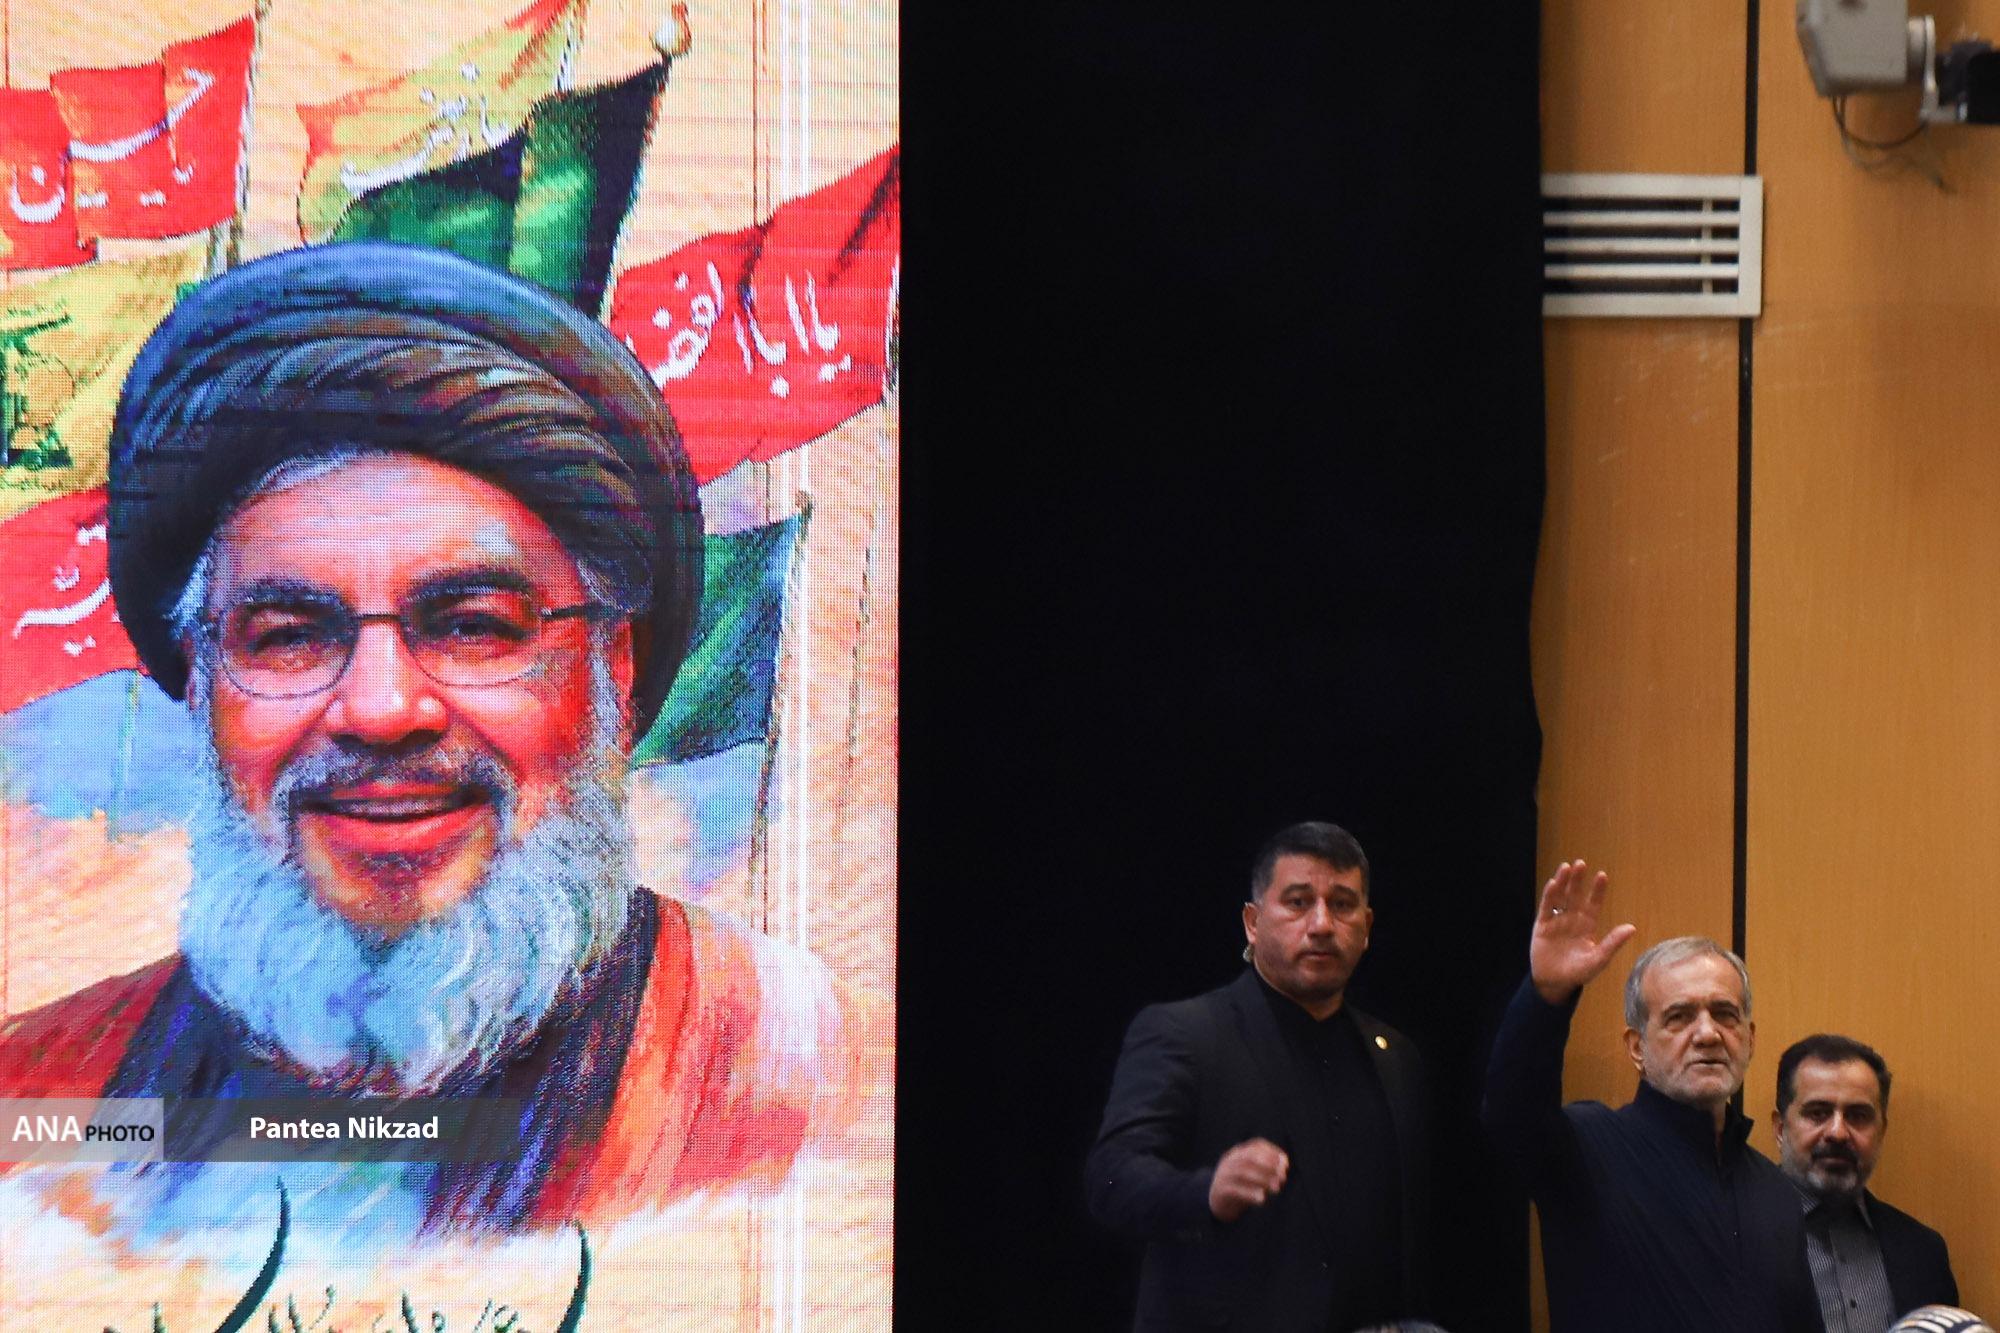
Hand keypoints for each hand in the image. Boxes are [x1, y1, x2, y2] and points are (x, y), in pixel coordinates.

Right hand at [1208, 1137, 1288, 1222]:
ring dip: (1262, 1179)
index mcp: (1238, 1153)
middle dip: (1269, 1165)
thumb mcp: (1250, 1174)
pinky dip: (1250, 1193)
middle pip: (1250, 1157)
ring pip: (1243, 1172)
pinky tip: (1262, 1199)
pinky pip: (1236, 1190)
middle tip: (1283, 1176)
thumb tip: (1282, 1171)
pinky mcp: (1221, 1191)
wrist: (1214, 1201)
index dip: (1272, 1152)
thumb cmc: (1239, 1186)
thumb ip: (1264, 1171)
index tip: (1286, 1163)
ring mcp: (1224, 1175)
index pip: (1256, 1145)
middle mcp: (1230, 1161)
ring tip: (1277, 1188)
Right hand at [1529, 860, 1636, 1005]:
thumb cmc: (1578, 973)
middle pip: (1575, 895)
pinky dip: (1549, 895)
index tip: (1602, 875)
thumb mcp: (1598, 959)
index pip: (1593, 903)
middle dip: (1578, 880)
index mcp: (1587, 926)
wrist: (1554, 983)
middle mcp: (1572, 919)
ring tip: (1566, 867)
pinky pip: (1546, 907)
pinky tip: (1553, 883)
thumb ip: (1613, 943)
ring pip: (1560, 897)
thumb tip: (1632, 927)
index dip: (1597, 890)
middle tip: (1581, 863)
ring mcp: (1556, 921)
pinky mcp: (1542, 926)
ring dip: (1563, 882)